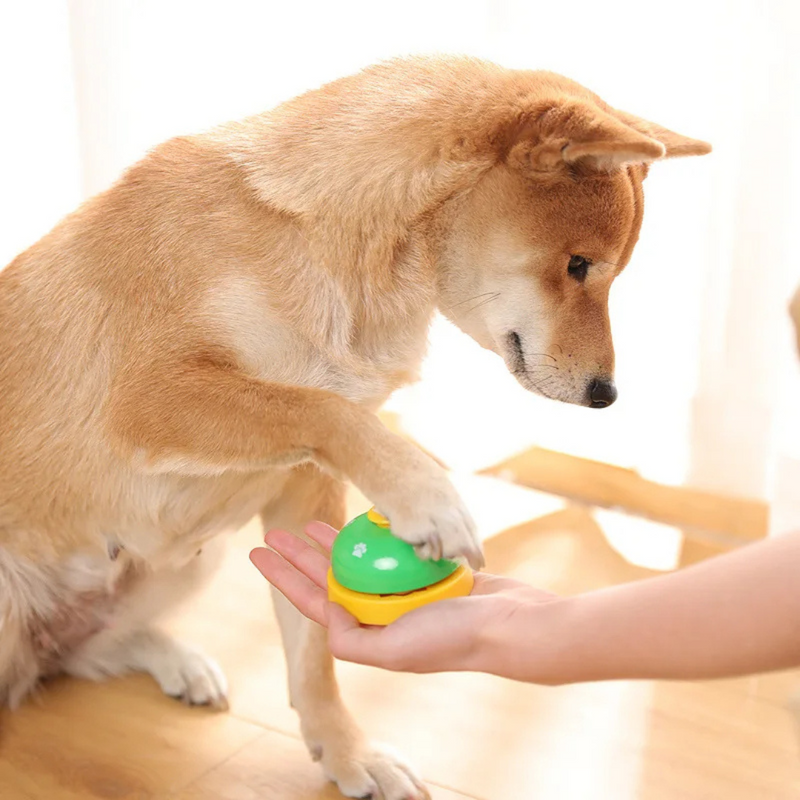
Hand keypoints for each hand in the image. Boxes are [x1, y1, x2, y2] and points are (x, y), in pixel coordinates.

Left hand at [250, 521, 558, 674]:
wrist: (510, 625)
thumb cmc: (453, 639)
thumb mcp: (394, 650)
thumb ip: (353, 640)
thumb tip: (322, 615)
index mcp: (369, 634)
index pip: (314, 602)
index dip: (283, 577)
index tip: (259, 552)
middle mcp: (382, 614)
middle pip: (330, 579)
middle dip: (300, 557)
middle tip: (274, 531)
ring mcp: (404, 592)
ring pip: (359, 563)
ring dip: (333, 544)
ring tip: (309, 523)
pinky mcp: (426, 574)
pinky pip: (391, 551)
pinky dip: (374, 537)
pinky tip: (362, 520)